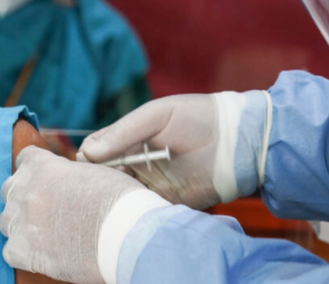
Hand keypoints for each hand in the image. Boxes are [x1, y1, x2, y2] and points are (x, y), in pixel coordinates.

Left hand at [0, 146, 144, 283]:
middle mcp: (25, 190)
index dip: (37, 170)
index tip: (48, 182)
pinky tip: (43, 254)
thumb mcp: (95, 172)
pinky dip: (24, 254)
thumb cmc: (120, 202)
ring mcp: (21, 220)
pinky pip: (10, 251)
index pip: (25, 159)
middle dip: (25, 198)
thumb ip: (70, 173)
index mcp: (42, 165)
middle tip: (48, 211)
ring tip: (46, 235)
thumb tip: (72, 179)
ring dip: (22, 226)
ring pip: (6, 221)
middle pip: (10, 190)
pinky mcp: (22, 250)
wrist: (127, 235)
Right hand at [79, 91, 269, 209]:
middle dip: (99, 181)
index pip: (96, 151)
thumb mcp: (157, 115)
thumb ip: (122, 132)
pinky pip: (142, 210)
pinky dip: (133, 211)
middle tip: (104, 182)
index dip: (89, 159)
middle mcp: (135, 162)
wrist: (241, 142)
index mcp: (129, 138)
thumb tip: (87, 152)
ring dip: (114, 197)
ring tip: (116, 196)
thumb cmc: (199, 118)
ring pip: (119, 195)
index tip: (90, 164)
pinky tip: (131, 208)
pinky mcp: (166, 202)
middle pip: (103, 176)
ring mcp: (150, 183)